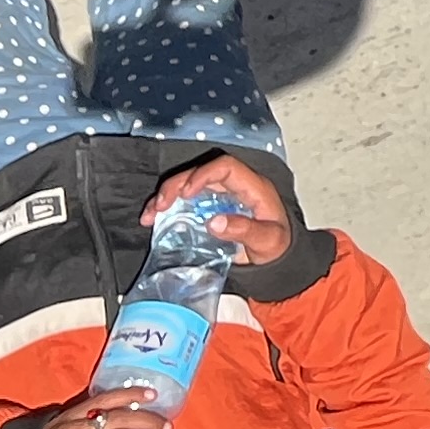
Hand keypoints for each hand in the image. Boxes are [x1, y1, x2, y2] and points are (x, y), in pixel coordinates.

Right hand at [145, 153, 292, 268]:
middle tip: (160, 206)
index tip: (185, 194)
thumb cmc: (277, 248)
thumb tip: (214, 222)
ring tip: (151, 213)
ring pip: (188, 184)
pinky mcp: (209, 209)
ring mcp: (220, 196)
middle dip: (176, 185)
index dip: (202, 175)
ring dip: (166, 195)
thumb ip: (244, 231)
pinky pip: (184, 201)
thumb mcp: (268, 241)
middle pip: (200, 172)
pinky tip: (153, 219)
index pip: (225, 167)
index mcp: (253, 187)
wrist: (278, 261)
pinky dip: (167, 207)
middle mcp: (234, 186)